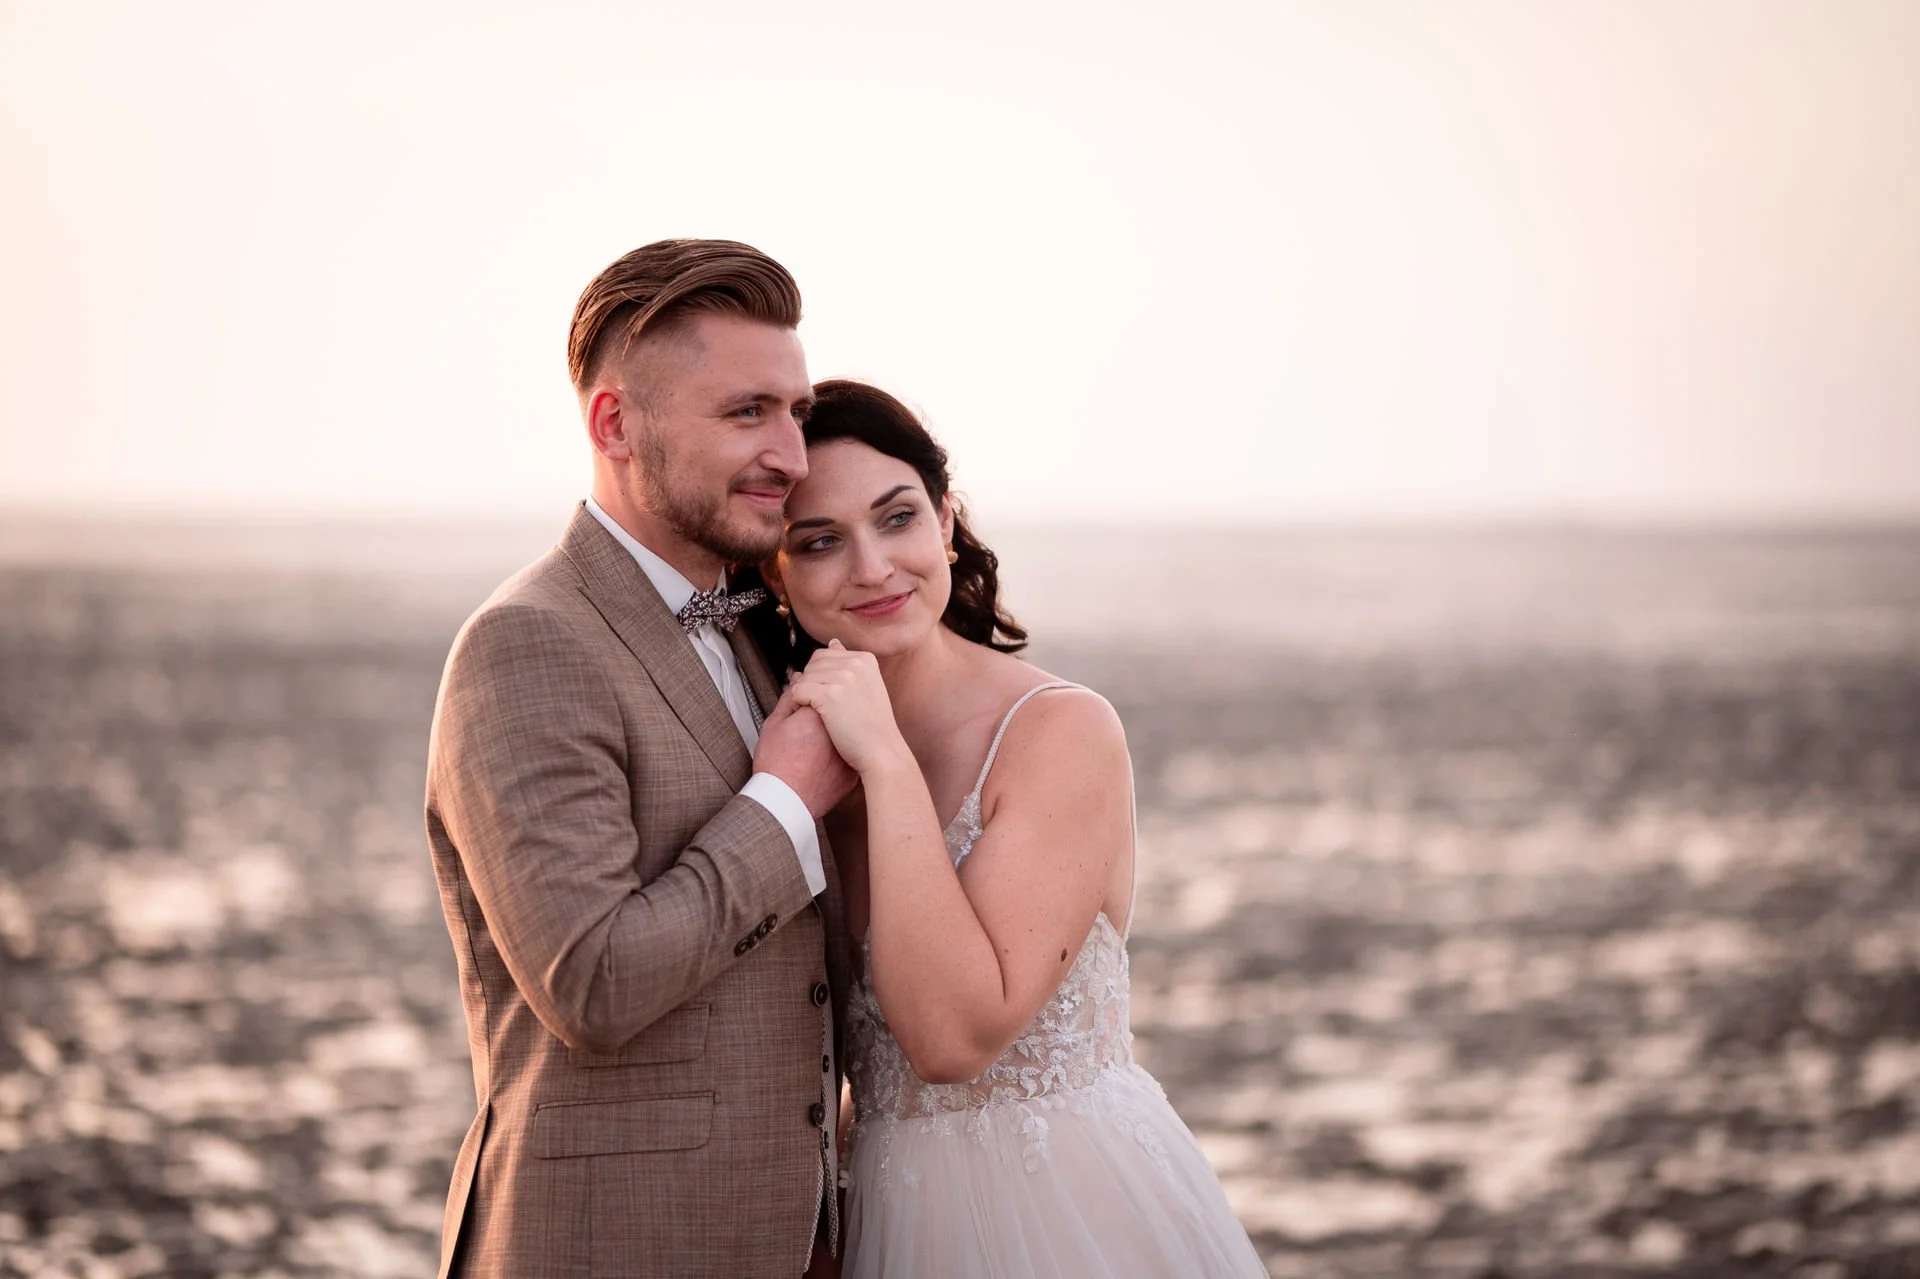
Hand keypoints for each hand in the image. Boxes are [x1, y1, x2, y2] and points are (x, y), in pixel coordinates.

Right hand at [753, 688, 857, 817]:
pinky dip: (839, 751)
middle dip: (826, 710)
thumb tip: (799, 681)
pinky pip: (849, 752)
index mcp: (818, 714)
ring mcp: (849, 749)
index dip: (809, 698)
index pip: (822, 690)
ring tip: (813, 746)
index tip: (800, 710)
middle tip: (806, 730)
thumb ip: (790, 698)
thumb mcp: (774, 725)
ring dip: (835, 729)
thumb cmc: (775, 766)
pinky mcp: (853, 769)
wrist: (785, 803)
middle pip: (838, 709)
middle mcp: (838, 728)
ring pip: (846, 731)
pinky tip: (823, 760)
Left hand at [786, 640, 911, 775]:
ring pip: (804, 677)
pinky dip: (796, 704)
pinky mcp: (828, 695)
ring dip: (803, 694)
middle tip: (819, 706)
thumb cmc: (873, 725)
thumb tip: (833, 643)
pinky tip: (807, 717)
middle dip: (810, 682)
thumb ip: (850, 665)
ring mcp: (842, 678)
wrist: (881, 751)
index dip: (820, 675)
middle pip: (813, 664)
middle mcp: (855, 663)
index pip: (826, 654)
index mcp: (866, 659)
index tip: (829, 696)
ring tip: (814, 712)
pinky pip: (797, 691)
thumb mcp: (868, 686)